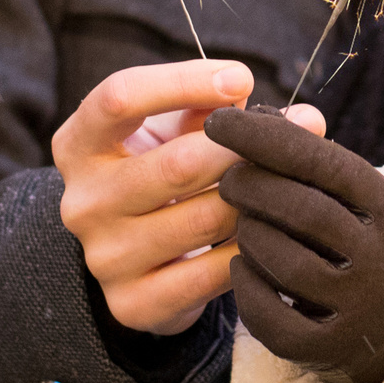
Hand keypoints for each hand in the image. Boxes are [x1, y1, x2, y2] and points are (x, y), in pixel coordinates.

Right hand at [52, 60, 323, 334]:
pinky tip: (270, 233)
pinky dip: (251, 249)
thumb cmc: (163, 174)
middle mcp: (81, 201)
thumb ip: (221, 110)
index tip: (241, 78)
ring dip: (256, 200)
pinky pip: (212, 273)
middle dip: (241, 149)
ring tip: (285, 188)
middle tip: (285, 144)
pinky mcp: (132, 304)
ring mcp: (104, 257)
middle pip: (177, 164)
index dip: (184, 81)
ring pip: (205, 218)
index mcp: (78, 145)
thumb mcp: (172, 132)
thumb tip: (306, 118)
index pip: (121, 97)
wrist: (138, 261)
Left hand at [205, 108, 383, 382]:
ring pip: (284, 262)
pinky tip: (240, 266)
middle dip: (253, 186)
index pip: (328, 164)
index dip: (268, 138)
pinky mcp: (330, 350)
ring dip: (249, 233)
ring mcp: (363, 312)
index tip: (219, 121)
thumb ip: (321, 165)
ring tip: (240, 220)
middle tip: (227, 176)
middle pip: (305, 211)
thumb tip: (253, 116)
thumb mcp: (370, 203)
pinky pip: (270, 316)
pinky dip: (245, 286)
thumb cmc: (370, 245)